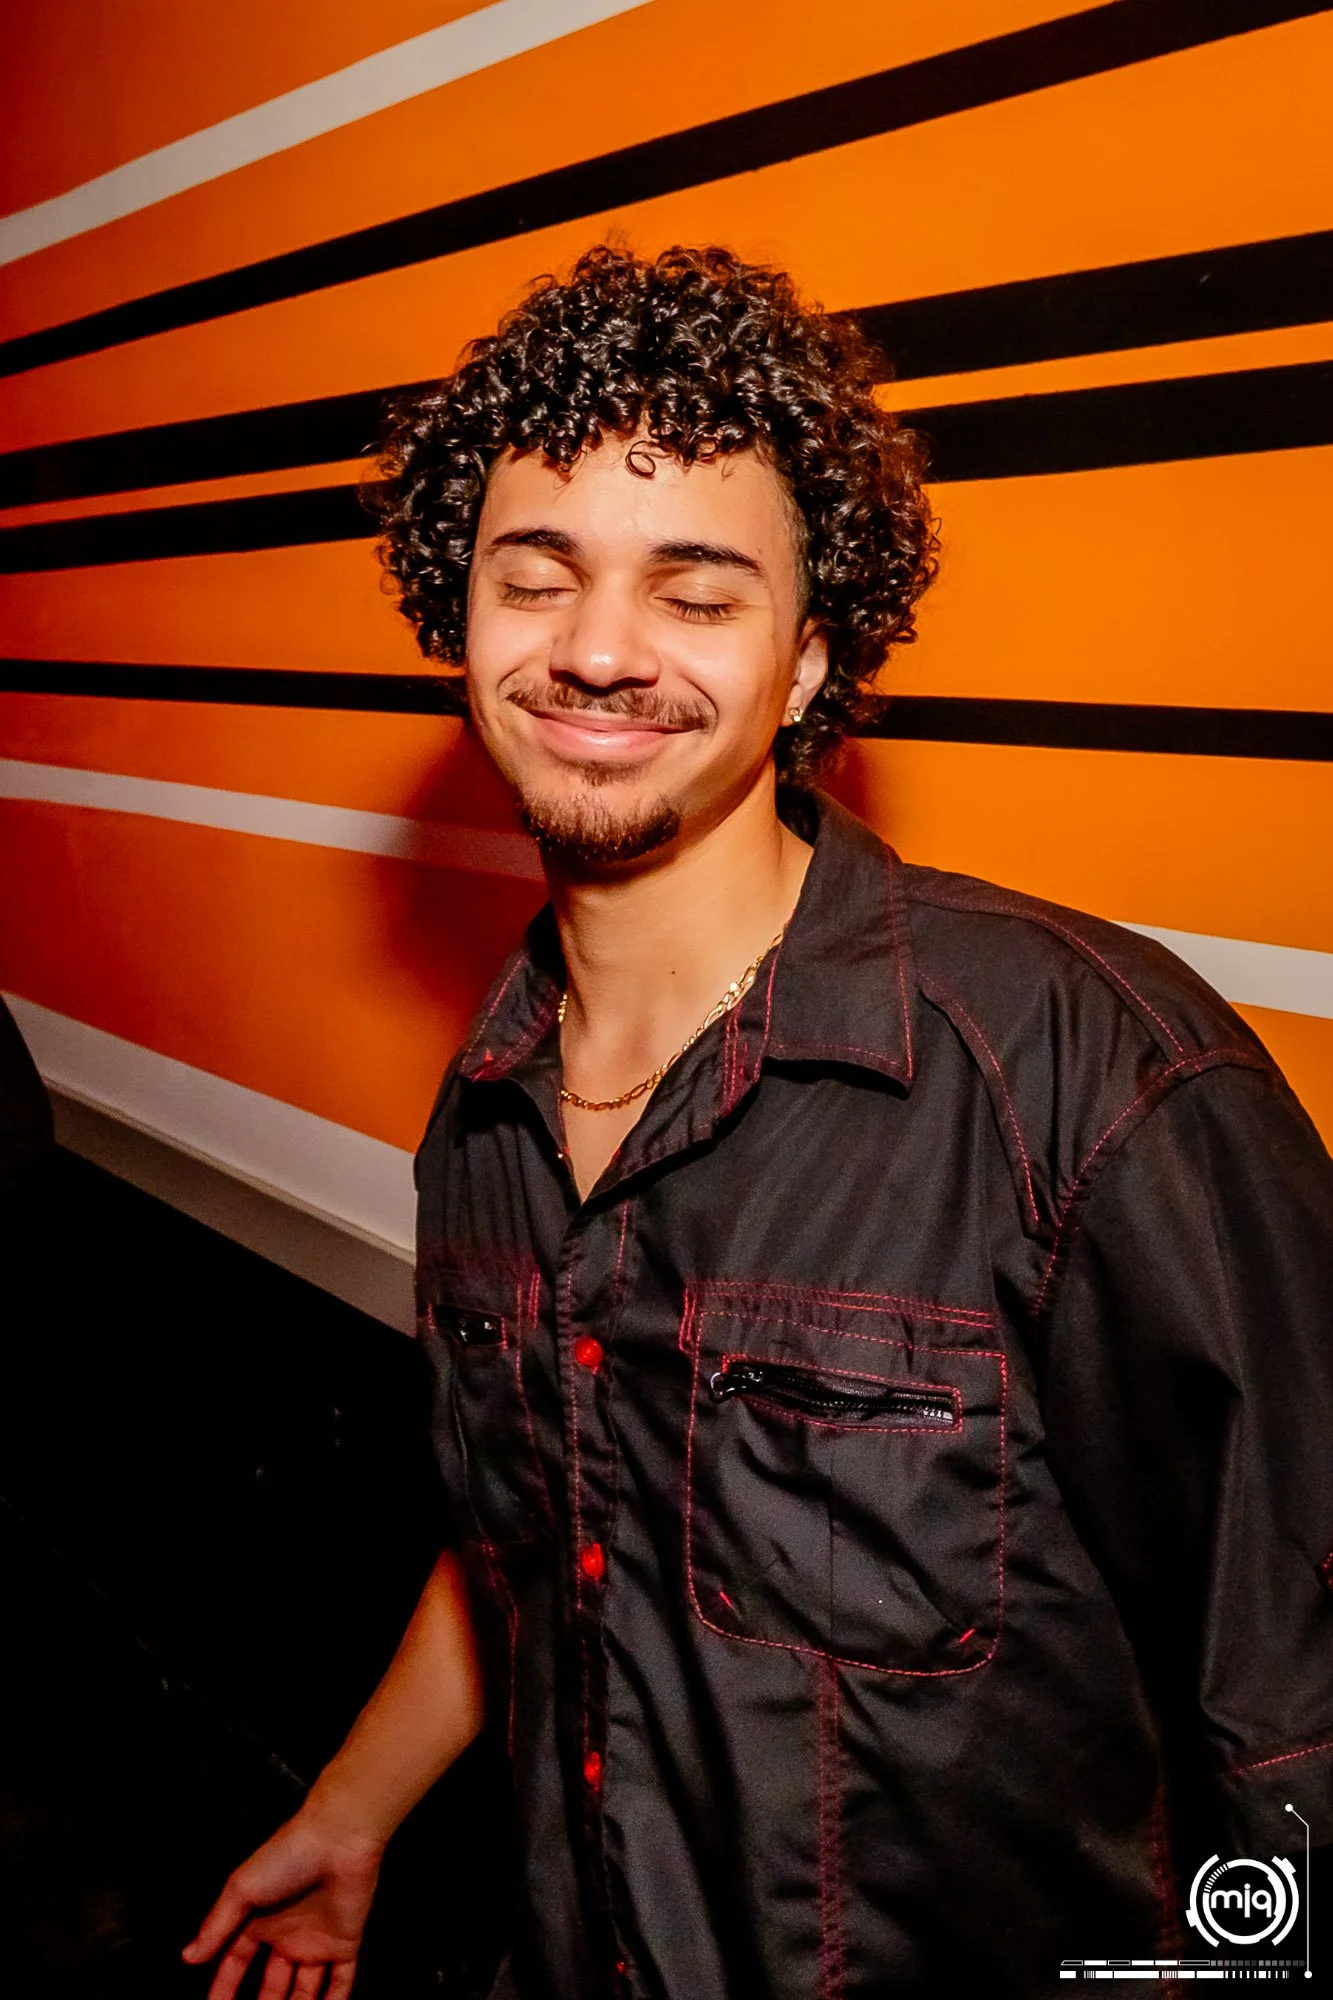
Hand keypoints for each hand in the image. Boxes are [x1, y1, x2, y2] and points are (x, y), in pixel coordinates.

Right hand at [181, 1807, 384, 1999]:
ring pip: (303, 1991)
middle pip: (271, 1985)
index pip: (236, 1963)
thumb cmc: (285, 1856)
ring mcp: (316, 1941)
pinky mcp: (345, 1943)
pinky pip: (340, 1982)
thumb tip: (188, 1957)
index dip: (224, 1988)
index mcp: (259, 1921)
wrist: (337, 1839)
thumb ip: (217, 1926)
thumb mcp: (241, 1889)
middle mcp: (286, 1935)